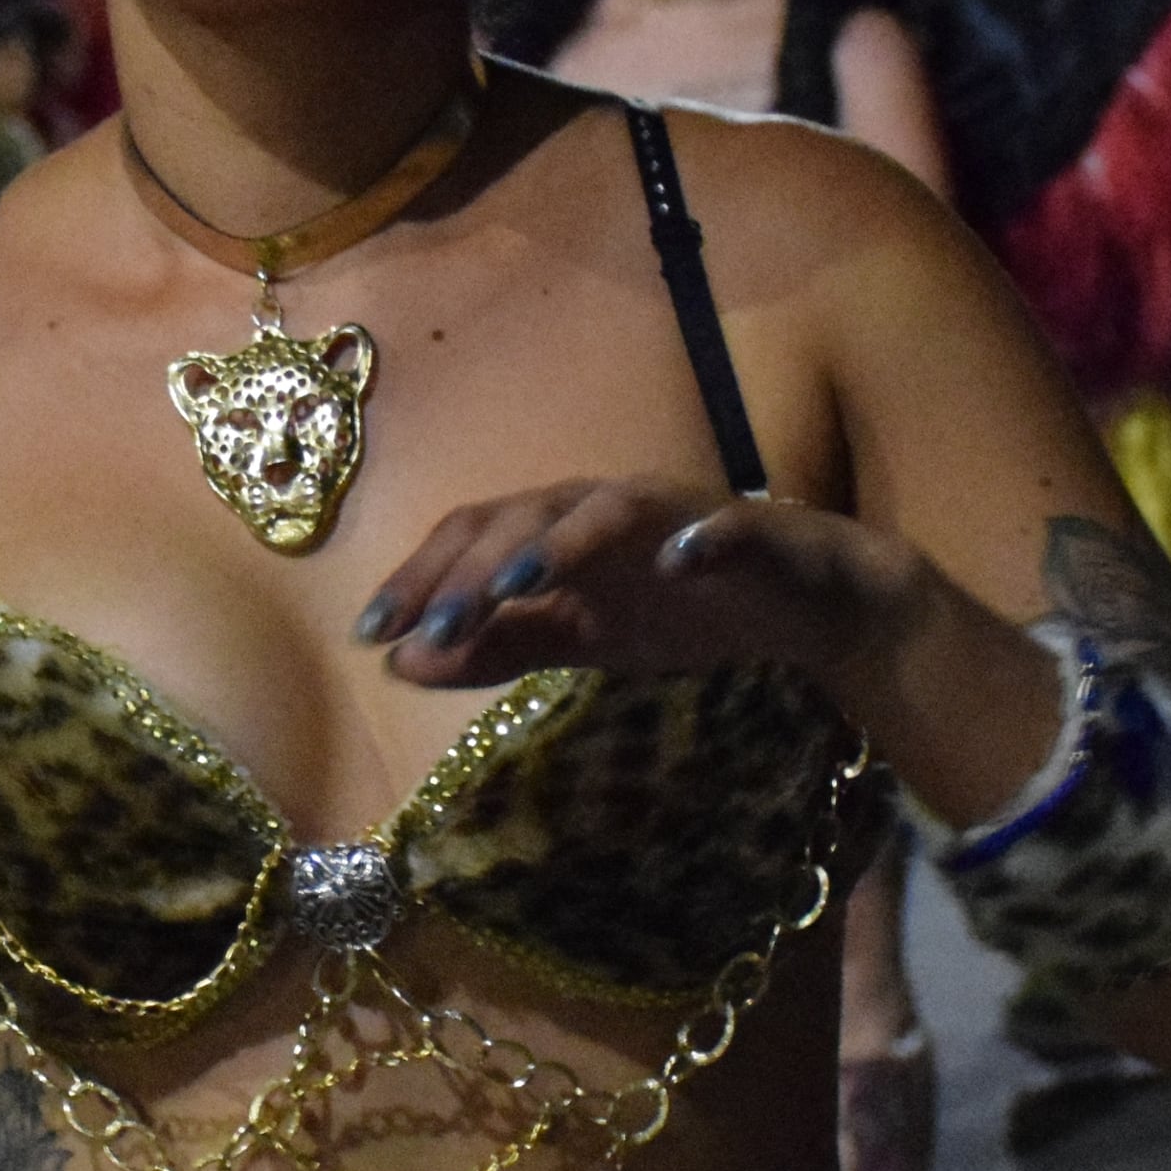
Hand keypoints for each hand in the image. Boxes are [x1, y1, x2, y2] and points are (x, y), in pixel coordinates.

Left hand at [355, 481, 924, 692]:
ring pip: (605, 511)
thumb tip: (401, 663)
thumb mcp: (578, 642)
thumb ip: (497, 647)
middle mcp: (605, 507)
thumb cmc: (682, 610)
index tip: (368, 635)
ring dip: (559, 544)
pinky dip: (699, 538)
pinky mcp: (749, 530)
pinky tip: (678, 558)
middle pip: (522, 517)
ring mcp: (677, 511)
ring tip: (515, 584)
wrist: (802, 609)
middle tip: (428, 629)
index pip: (471, 538)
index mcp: (559, 530)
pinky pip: (723, 527)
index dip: (419, 579)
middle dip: (470, 571)